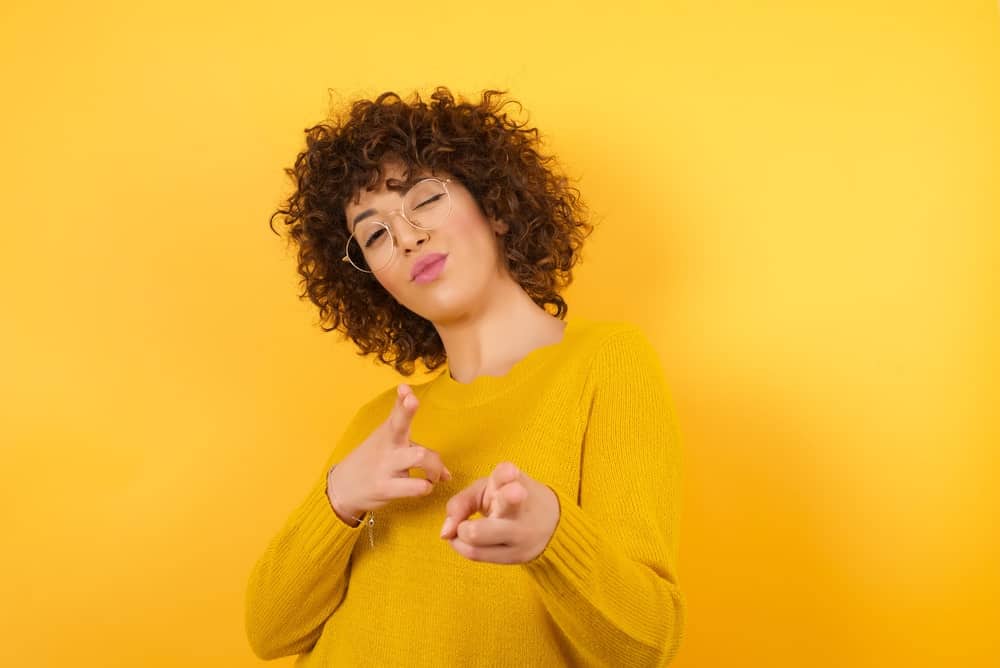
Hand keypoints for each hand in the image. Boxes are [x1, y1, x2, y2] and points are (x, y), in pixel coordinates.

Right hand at [327, 383, 451, 524]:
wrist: (343, 487)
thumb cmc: (371, 462)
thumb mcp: (387, 444)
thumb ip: (418, 451)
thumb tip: (446, 474)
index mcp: (388, 432)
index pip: (396, 411)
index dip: (402, 399)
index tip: (405, 388)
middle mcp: (387, 445)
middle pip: (401, 425)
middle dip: (408, 411)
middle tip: (417, 412)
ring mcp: (386, 466)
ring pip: (419, 456)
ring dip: (435, 467)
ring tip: (433, 476)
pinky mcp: (385, 487)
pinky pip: (416, 486)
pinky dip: (426, 487)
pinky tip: (423, 487)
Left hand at [439, 461, 559, 563]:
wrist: (551, 523)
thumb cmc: (508, 499)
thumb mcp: (487, 489)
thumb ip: (461, 502)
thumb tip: (445, 532)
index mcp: (514, 481)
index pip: (509, 474)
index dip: (508, 474)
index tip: (511, 474)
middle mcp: (520, 507)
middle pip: (495, 518)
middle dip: (473, 524)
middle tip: (464, 527)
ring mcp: (520, 533)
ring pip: (478, 543)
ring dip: (460, 538)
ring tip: (462, 531)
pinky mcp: (517, 555)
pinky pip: (478, 556)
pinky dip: (464, 548)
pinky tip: (466, 540)